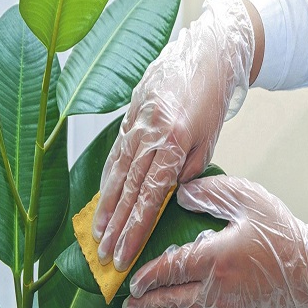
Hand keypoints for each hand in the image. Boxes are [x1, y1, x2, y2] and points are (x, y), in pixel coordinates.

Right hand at [92, 0, 254, 270]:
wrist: (203, 54)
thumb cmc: (211, 98)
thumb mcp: (209, 137)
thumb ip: (189, 169)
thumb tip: (168, 195)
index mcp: (174, 142)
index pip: (150, 196)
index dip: (134, 228)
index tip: (124, 253)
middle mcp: (149, 135)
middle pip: (128, 190)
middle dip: (116, 225)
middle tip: (104, 253)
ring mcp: (135, 125)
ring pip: (116, 173)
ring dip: (105, 206)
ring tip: (96, 232)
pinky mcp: (127, 117)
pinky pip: (115, 153)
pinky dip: (107, 178)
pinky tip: (101, 196)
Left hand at [122, 175, 307, 307]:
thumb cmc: (283, 234)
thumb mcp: (248, 200)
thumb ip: (211, 193)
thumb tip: (180, 195)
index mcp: (216, 259)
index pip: (170, 270)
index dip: (147, 277)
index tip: (131, 283)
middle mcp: (217, 290)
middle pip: (171, 301)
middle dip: (145, 306)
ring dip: (168, 306)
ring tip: (150, 305)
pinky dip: (196, 304)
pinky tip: (194, 296)